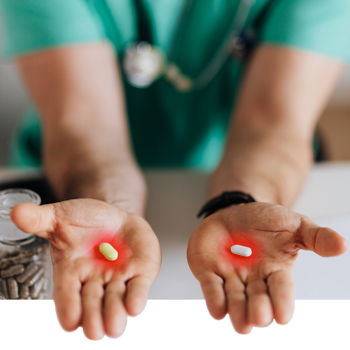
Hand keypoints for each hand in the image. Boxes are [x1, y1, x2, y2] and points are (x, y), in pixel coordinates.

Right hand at [11, 199, 160, 339]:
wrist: (113, 218)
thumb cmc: (85, 222)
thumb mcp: (60, 217)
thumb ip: (39, 219)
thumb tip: (17, 212)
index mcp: (71, 272)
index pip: (67, 295)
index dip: (68, 308)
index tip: (70, 322)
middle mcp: (95, 281)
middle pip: (92, 305)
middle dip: (94, 317)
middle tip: (94, 330)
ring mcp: (119, 279)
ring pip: (116, 302)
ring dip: (115, 314)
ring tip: (114, 326)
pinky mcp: (140, 273)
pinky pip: (138, 288)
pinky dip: (137, 298)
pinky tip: (135, 306)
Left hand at [187, 202, 346, 333]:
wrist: (236, 211)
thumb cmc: (266, 221)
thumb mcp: (294, 224)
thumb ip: (315, 237)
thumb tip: (342, 245)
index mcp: (276, 271)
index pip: (281, 290)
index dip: (282, 302)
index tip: (282, 316)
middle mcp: (253, 279)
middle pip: (257, 299)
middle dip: (258, 310)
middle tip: (260, 318)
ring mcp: (230, 276)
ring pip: (234, 298)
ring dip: (237, 310)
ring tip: (242, 323)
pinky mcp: (209, 271)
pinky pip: (211, 286)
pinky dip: (213, 297)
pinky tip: (217, 309)